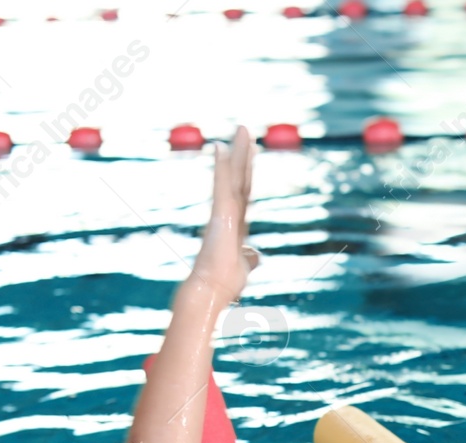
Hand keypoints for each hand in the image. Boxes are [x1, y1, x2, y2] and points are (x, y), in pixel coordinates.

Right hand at [186, 125, 260, 304]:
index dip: (247, 171)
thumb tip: (256, 255)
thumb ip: (248, 257)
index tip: (249, 151)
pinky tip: (220, 148)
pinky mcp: (220, 215)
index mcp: (236, 224)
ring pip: (234, 177)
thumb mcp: (243, 267)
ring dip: (238, 152)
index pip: (245, 191)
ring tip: (243, 129)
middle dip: (243, 153)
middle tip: (245, 128)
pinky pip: (222, 186)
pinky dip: (222, 167)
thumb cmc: (223, 284)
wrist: (210, 291)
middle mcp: (230, 214)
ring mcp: (224, 213)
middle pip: (240, 178)